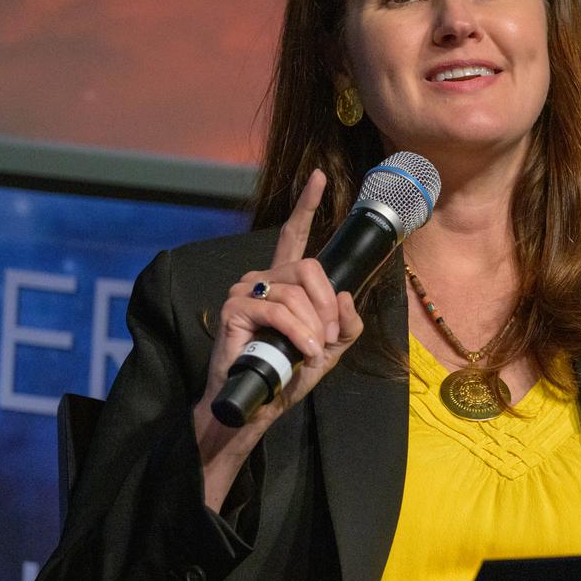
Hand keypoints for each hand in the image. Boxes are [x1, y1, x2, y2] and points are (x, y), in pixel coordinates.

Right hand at [193, 170, 363, 510]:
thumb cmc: (290, 374)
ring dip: (312, 326)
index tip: (319, 177)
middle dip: (326, 305)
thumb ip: (346, 322)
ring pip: (296, 291)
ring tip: (310, 352)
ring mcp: (245, 289)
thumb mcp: (331, 347)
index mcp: (285, 282)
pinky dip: (297, 333)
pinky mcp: (235, 308)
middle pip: (308, 268)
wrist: (260, 402)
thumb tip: (345, 296)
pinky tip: (302, 353)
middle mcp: (263, 278)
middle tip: (326, 337)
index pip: (294, 235)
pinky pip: (278, 309)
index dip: (307, 205)